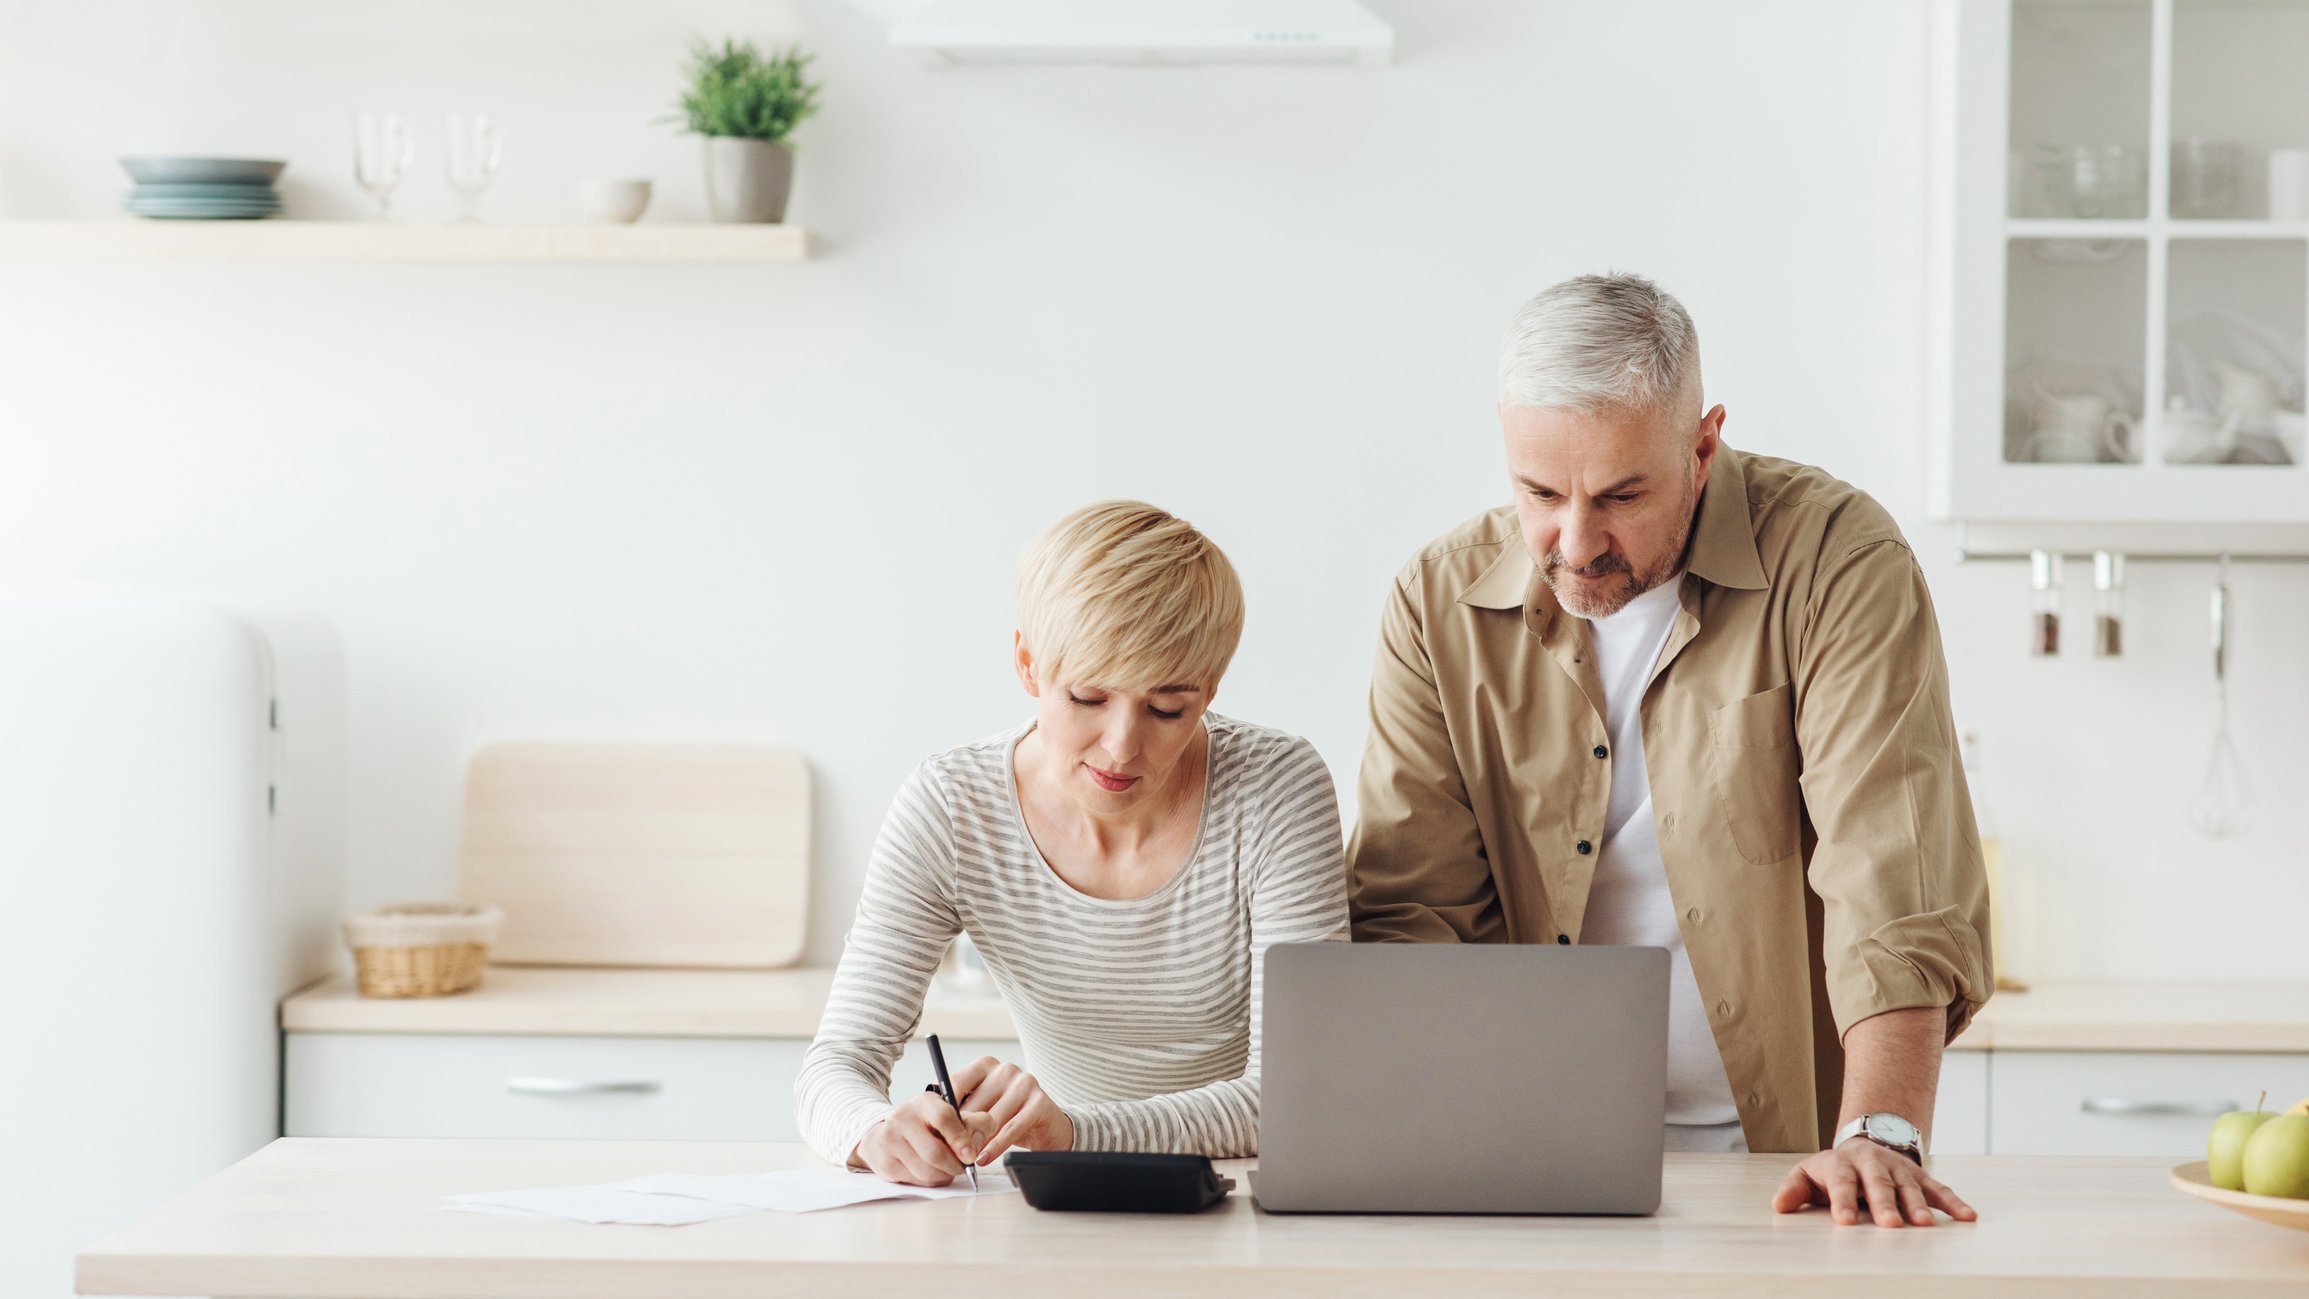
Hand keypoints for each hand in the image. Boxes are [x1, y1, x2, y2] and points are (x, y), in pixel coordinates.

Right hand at [850, 1091, 996, 1186]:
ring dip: (944, 1175)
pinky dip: (930, 1181)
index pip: (944, 1119)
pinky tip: (932, 1170)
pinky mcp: (885, 1163)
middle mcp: (903, 1118)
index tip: (971, 1155)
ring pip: (926, 1171)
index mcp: (924, 1103)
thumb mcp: (951, 1115)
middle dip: (955, 1165)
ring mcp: (890, 1141)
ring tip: (948, 1168)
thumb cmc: (926, 1124)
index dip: (961, 1139)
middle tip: (963, 1167)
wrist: (886, 1132)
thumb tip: (980, 1141)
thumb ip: (974, 1123)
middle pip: (935, 1153)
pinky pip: (916, 1181)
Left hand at [950, 1055, 1074, 1164]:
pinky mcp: (1039, 1102)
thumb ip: (963, 1110)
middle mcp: (1006, 1070)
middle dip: (961, 1132)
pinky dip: (995, 1147)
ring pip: (991, 1119)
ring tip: (965, 1159)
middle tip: (949, 1152)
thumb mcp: (983, 1107)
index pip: (956, 1083)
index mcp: (986, 1065)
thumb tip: (938, 1128)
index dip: (944, 1110)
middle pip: (974, 1105)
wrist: (1048, 1126)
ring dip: (976, 1142)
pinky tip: (984, 1158)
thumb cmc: (1007, 1115)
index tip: (934, 1131)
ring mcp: (1025, 1084)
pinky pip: (1011, 1129)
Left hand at [1772, 1137, 1977, 1226]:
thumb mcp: (1808, 1175)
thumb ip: (1794, 1189)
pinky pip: (1939, 1189)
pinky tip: (1968, 1217)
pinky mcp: (1920, 1177)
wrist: (1862, 1144)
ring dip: (1918, 1205)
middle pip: (1879, 1184)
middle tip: (1890, 1225)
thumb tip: (1778, 1206)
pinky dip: (1954, 1202)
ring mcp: (1899, 1169)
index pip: (1841, 1183)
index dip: (1843, 1201)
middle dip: (1884, 1204)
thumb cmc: (1832, 1171)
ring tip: (1925, 1225)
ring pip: (1910, 1187)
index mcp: (1842, 1164)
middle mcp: (1872, 1164)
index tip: (1845, 1223)